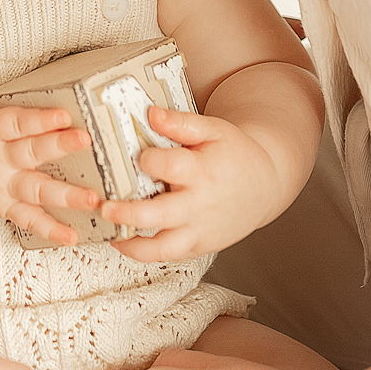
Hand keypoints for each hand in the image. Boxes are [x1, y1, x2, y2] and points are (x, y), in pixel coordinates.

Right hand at [0, 68, 99, 243]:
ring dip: (67, 195)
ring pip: (38, 191)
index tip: (63, 115)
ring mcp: (3, 186)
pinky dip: (50, 230)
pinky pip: (28, 220)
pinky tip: (72, 236)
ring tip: (92, 199)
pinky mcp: (3, 207)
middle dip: (60, 146)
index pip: (16, 122)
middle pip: (32, 152)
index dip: (39, 119)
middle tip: (85, 141)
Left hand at [99, 105, 291, 258]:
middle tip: (105, 206)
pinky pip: (168, 256)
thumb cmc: (235, 155)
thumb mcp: (213, 130)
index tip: (137, 155)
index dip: (147, 159)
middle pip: (159, 214)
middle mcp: (200, 204)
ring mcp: (200, 229)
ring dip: (133, 244)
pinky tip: (124, 241)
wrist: (265, 184)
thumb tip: (151, 114)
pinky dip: (144, 253)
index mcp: (202, 171)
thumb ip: (181, 123)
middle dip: (128, 213)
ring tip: (110, 233)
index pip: (168, 166)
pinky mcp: (199, 245)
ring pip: (163, 247)